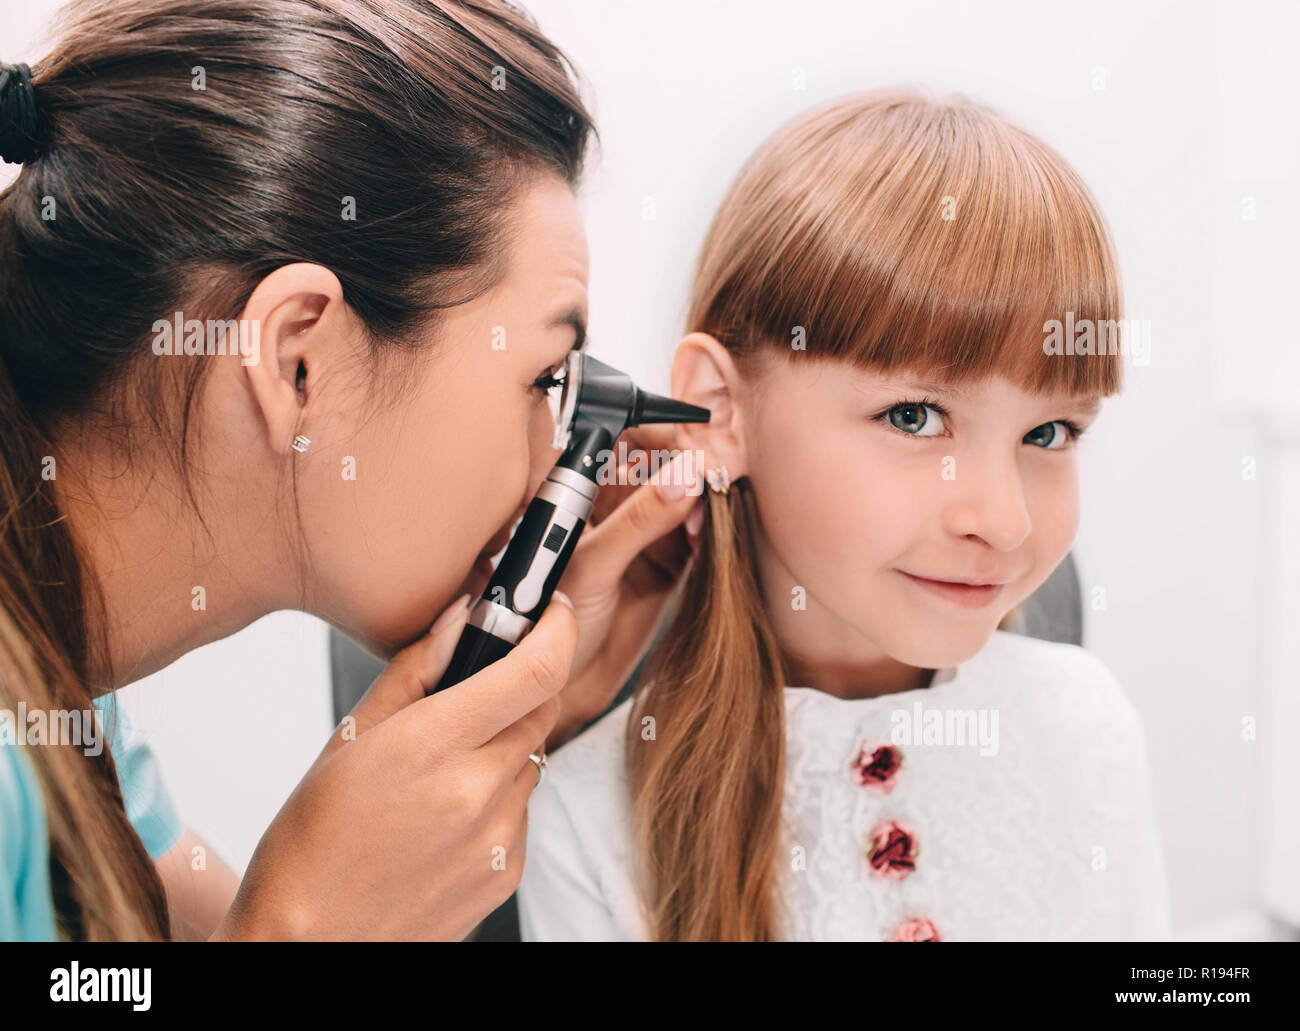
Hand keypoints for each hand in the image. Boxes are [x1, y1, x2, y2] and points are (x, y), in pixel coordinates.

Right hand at [210, 591, 577, 940]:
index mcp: (436, 745)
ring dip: (502, 748)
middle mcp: (479, 791)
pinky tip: (443, 816)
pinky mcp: (507, 871)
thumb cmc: (313, 842)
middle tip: (472, 698)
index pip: (538, 669)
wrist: (311, 941)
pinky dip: (496, 798)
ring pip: (531, 759)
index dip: (559, 628)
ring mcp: (500, 836)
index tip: (556, 611)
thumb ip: (417, 668)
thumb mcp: (352, 735)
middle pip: (542, 710)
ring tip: (438, 774)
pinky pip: (522, 809)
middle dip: (520, 689)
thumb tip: (462, 616)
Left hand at [547, 426, 705, 745]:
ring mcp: (640, 530)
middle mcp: (609, 503)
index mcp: (575, 488)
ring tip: (705, 511)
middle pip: (660, 459)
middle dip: (688, 461)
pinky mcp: (666, 561)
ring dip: (701, 495)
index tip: (690, 440)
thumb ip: (639, 520)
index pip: (622, 437)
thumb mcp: (592, 565)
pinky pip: (696, 530)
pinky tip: (704, 533)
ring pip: (683, 493)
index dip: (657, 431)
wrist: (557, 688)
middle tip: (709, 474)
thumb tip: (684, 475)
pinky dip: (708, 527)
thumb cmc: (544, 626)